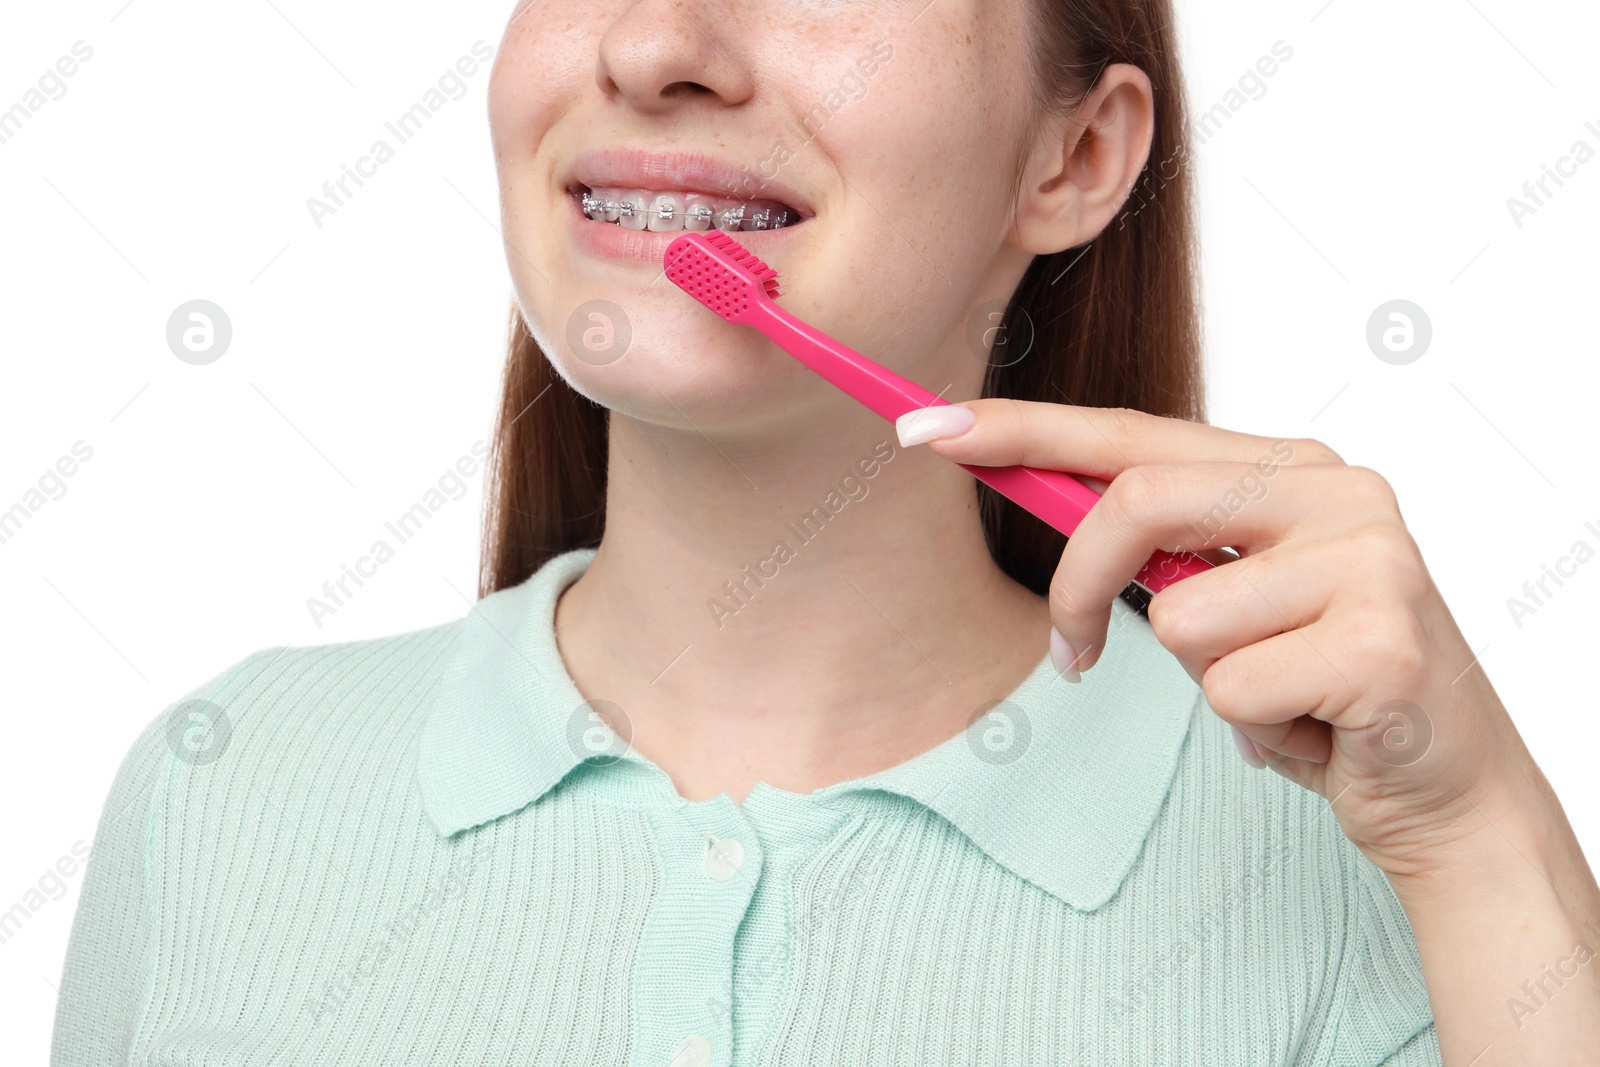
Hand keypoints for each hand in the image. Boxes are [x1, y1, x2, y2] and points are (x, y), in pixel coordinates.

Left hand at [899, 398, 1540, 880]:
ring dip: (1207, 685)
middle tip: (1075, 659)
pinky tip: (1315, 731)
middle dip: (1077, 590)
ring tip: (1277, 698)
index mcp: (1289, 468)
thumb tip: (1044, 499)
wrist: (1445, 786)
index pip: (1127, 432)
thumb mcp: (1230, 598)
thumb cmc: (1320, 686)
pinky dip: (1256, 733)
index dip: (1018, 432)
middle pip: (1139, 499)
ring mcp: (1371, 561)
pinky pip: (1234, 691)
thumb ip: (1162, 545)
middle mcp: (1336, 490)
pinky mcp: (1386, 644)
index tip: (919, 430)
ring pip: (1183, 620)